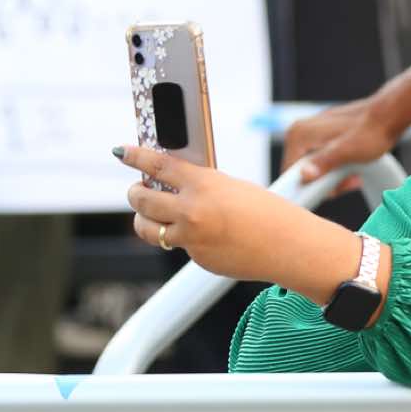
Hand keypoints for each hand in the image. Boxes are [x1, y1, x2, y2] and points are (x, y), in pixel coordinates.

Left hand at [120, 146, 355, 292]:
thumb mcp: (231, 187)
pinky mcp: (198, 259)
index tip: (122, 152)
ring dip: (143, 219)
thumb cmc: (268, 212)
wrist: (289, 246)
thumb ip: (201, 186)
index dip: (135, 157)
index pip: (157, 165)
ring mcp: (192, 239)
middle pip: (142, 199)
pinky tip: (205, 235)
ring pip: (147, 229)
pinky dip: (184, 239)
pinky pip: (179, 246)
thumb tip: (174, 186)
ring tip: (149, 215)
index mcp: (203, 184)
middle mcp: (192, 211)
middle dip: (135, 193)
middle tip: (137, 189)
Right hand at [288, 93, 410, 185]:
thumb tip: (304, 176)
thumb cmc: (371, 132)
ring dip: (332, 178)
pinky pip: (321, 160)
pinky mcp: (322, 135)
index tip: (330, 194)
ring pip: (312, 168)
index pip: (289, 173)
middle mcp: (299, 131)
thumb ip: (324, 162)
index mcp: (299, 134)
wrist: (389, 115)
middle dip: (323, 184)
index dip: (307, 189)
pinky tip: (352, 170)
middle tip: (348, 183)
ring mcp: (310, 132)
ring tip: (353, 177)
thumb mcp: (347, 151)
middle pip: (300, 171)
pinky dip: (335, 169)